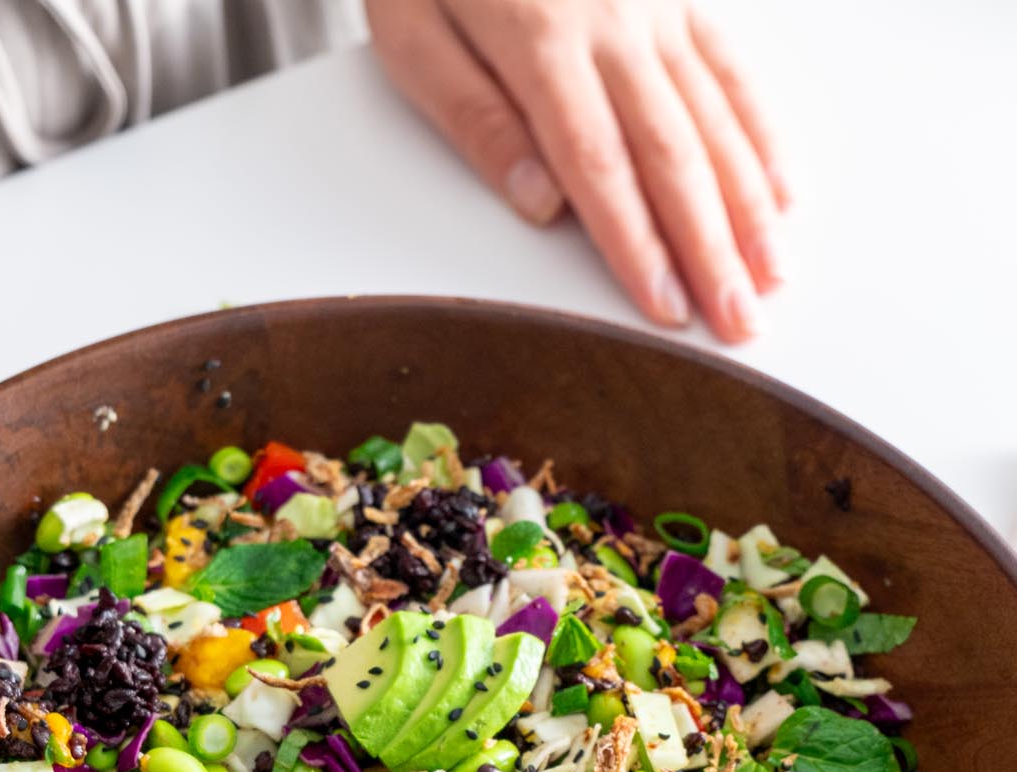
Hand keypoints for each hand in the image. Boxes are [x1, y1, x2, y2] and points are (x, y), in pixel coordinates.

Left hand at [366, 0, 788, 341]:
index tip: (666, 310)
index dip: (637, 247)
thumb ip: (473, 116)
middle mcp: (615, 18)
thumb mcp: (411, 29)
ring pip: (714, 117)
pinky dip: (759, 132)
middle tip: (740, 323)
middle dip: (710, 250)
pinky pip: (731, 64)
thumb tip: (538, 202)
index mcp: (540, 38)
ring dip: (747, 206)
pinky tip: (779, 191)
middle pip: (671, 156)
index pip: (599, 168)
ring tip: (771, 277)